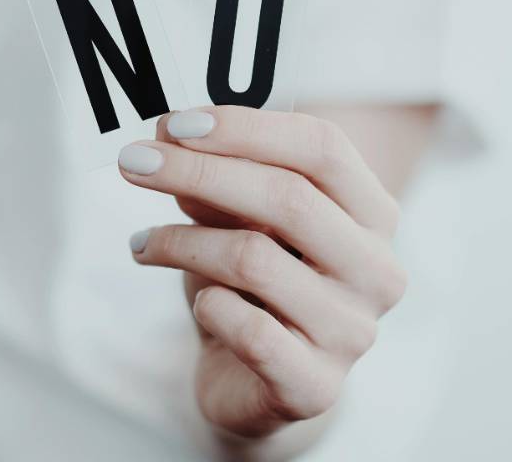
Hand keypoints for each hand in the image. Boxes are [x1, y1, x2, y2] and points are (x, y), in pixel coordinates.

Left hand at [118, 106, 407, 439]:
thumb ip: (216, 180)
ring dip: (183, 242)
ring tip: (143, 242)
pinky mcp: (316, 386)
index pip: (323, 148)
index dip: (246, 128)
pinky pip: (249, 331)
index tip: (176, 124)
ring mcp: (352, 332)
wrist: (257, 384)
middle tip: (133, 163)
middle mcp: (378, 270)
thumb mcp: (236, 222)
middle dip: (199, 173)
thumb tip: (168, 133)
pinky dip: (208, 306)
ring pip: (255, 260)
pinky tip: (196, 304)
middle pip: (288, 197)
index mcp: (373, 215)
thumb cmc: (253, 287)